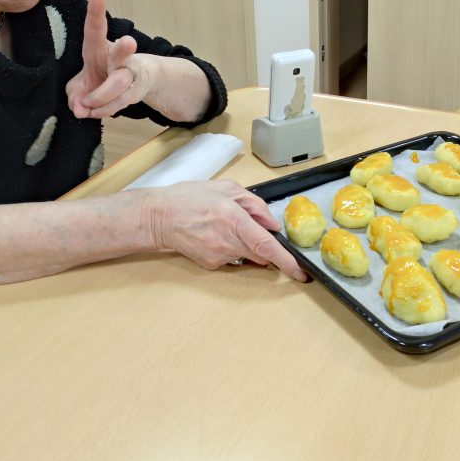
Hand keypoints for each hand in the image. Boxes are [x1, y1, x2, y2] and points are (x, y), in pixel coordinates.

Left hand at [66, 0, 145, 118]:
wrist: (134, 85)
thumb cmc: (100, 78)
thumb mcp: (79, 86)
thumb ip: (74, 96)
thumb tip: (79, 109)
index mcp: (98, 48)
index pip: (96, 29)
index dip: (96, 13)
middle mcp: (117, 57)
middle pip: (122, 52)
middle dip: (124, 48)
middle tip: (129, 42)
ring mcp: (130, 74)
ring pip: (119, 83)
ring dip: (101, 95)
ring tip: (86, 103)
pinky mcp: (137, 91)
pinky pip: (120, 102)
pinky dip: (103, 110)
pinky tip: (92, 112)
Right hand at [145, 180, 307, 281]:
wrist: (158, 218)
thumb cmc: (189, 198)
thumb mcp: (226, 188)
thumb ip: (254, 204)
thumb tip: (272, 224)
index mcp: (233, 219)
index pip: (266, 246)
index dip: (287, 261)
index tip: (301, 272)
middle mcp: (228, 242)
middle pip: (262, 254)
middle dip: (266, 245)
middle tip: (251, 227)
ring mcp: (219, 257)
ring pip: (248, 257)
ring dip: (248, 245)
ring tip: (227, 226)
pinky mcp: (211, 265)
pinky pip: (233, 259)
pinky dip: (233, 248)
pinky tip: (216, 235)